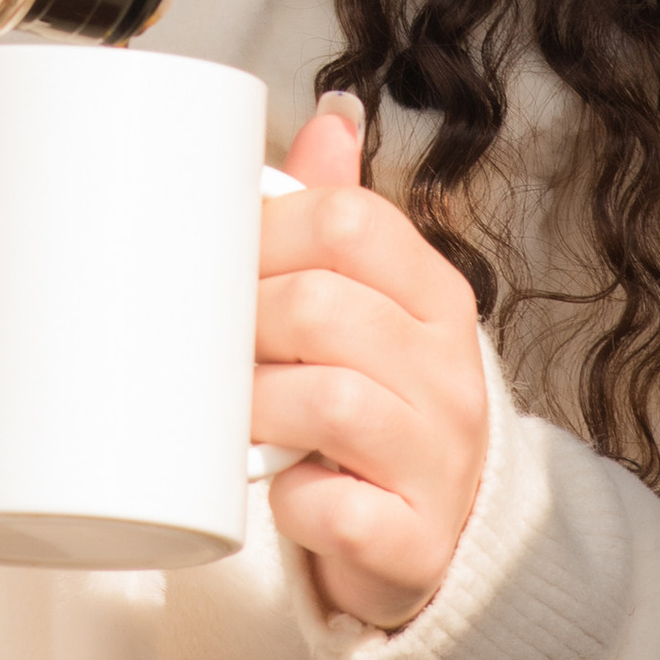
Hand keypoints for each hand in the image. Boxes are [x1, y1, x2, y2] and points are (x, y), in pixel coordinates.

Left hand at [253, 100, 489, 630]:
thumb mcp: (376, 309)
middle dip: (246, 324)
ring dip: (255, 405)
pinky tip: (279, 492)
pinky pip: (338, 508)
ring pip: (331, 401)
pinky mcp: (412, 540)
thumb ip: (343, 220)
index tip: (219, 263)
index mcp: (434, 298)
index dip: (264, 233)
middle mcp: (447, 373)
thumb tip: (333, 117)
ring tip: (232, 416)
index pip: (351, 223)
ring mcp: (437, 459)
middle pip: (324, 308)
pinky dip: (293, 501)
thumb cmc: (381, 412)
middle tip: (211, 350)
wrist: (437, 541)